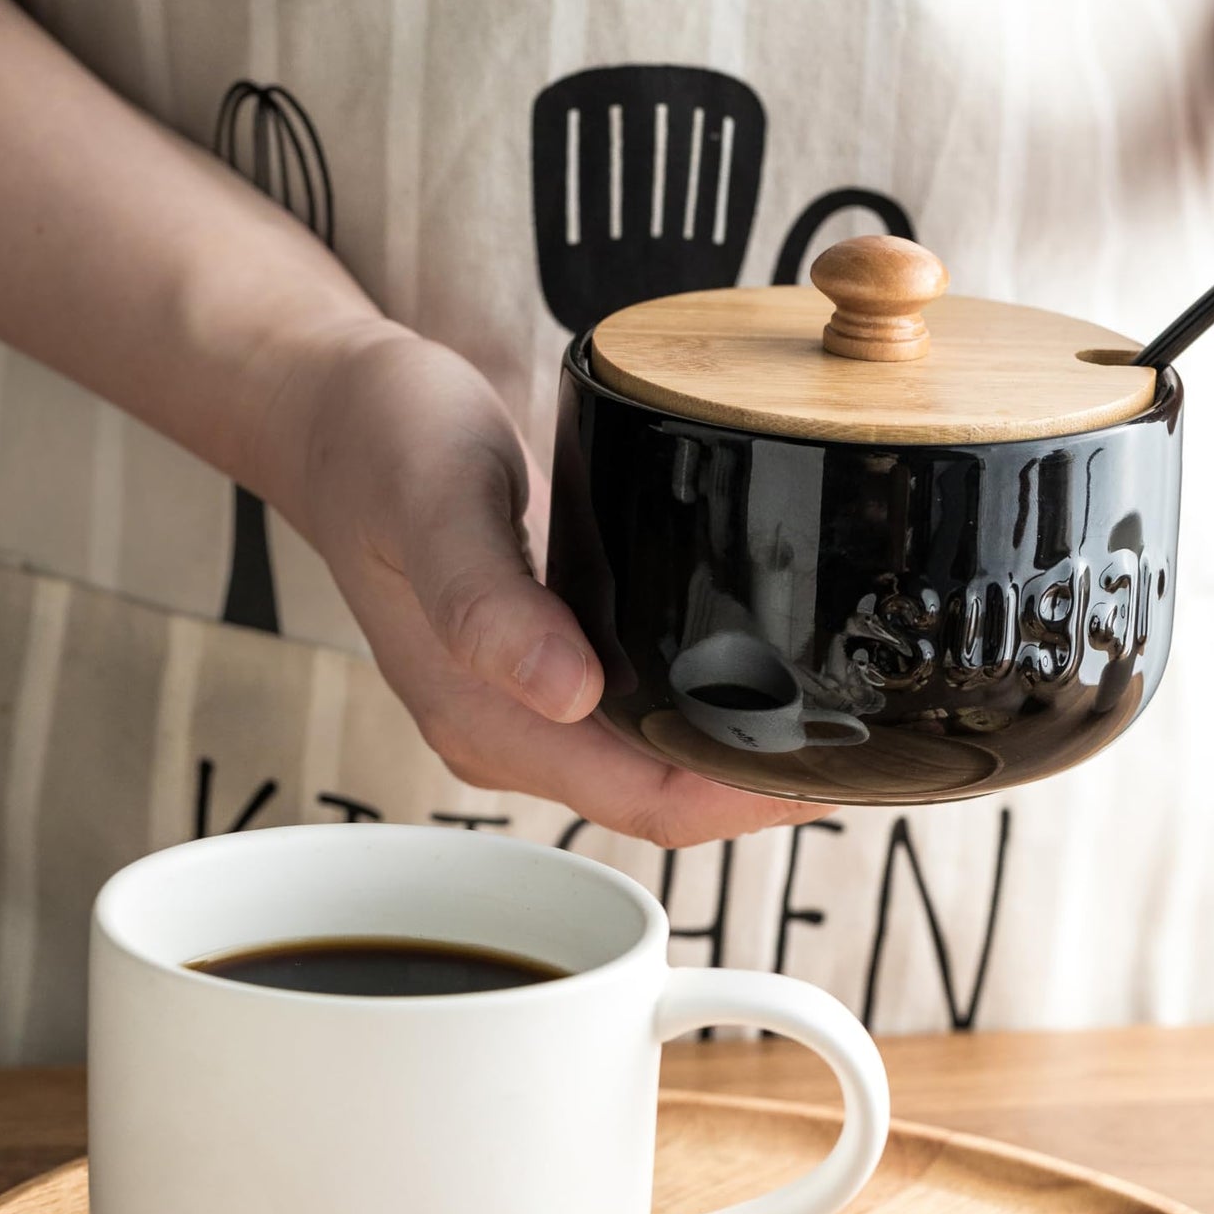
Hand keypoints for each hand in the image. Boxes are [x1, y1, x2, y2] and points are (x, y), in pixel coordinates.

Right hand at [269, 321, 826, 845]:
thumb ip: (487, 600)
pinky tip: (771, 671)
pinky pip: (646, 714)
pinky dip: (712, 707)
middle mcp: (512, 730)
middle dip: (768, 789)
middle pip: (666, 800)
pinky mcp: (550, 661)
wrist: (336, 409)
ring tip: (846, 714)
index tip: (839, 771)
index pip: (647, 804)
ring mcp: (529, 703)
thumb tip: (568, 691)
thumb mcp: (433, 500)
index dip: (747, 804)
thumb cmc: (381, 444)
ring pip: (660, 764)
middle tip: (877, 741)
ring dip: (746, 754)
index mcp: (483, 719)